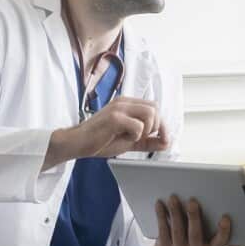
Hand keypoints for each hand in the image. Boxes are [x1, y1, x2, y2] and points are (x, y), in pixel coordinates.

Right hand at [49, 97, 170, 164]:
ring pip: (150, 114)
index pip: (154, 107)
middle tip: (143, 138)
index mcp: (127, 104)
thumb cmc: (100, 140)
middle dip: (156, 127)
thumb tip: (167, 142)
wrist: (77, 143)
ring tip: (132, 137)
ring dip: (146, 130)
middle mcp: (124, 102)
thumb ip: (148, 141)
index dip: (162, 125)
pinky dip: (135, 136)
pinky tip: (123, 138)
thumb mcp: (130, 141)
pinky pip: (138, 126)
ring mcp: (118, 108)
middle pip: (155, 108)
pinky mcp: (114, 117)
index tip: (164, 139)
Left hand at [149, 195, 232, 245]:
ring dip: (175, 212)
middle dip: (193, 216)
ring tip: (174, 198)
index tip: (226, 217)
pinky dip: (161, 215)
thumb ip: (220, 241)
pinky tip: (160, 205)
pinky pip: (163, 230)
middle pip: (195, 234)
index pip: (220, 242)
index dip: (223, 231)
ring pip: (177, 230)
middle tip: (192, 201)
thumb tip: (241, 239)